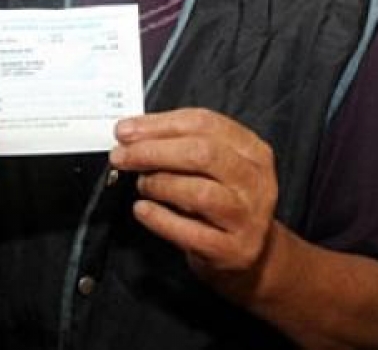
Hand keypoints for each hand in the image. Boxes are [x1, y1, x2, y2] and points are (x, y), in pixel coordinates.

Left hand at [110, 108, 277, 294]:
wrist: (247, 254)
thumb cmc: (221, 199)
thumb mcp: (212, 165)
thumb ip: (179, 143)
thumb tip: (131, 132)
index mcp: (251, 149)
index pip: (204, 123)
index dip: (160, 124)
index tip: (126, 130)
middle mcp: (255, 180)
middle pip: (202, 154)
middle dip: (154, 151)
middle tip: (122, 155)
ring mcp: (248, 217)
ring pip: (199, 192)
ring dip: (159, 184)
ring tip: (142, 184)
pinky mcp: (234, 250)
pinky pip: (190, 232)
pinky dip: (160, 218)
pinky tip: (143, 209)